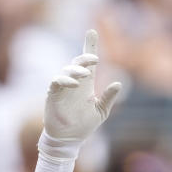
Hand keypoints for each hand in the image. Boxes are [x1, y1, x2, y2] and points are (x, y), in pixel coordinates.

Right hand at [41, 30, 121, 156]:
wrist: (69, 140)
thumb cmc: (84, 125)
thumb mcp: (101, 111)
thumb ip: (108, 97)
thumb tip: (118, 83)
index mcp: (86, 85)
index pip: (88, 63)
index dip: (89, 46)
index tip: (92, 32)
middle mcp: (74, 83)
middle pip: (77, 62)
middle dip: (85, 57)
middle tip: (95, 58)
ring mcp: (63, 88)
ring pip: (67, 70)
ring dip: (76, 69)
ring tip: (86, 74)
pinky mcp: (53, 94)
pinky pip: (57, 82)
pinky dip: (65, 79)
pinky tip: (74, 83)